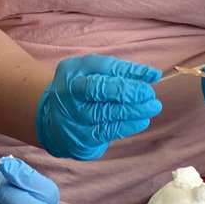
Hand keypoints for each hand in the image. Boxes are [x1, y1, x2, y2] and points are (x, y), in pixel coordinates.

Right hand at [35, 55, 161, 159]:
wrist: (52, 121)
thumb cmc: (82, 94)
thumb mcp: (94, 75)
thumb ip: (122, 73)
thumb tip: (153, 75)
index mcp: (73, 70)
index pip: (103, 66)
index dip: (130, 71)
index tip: (152, 75)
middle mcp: (68, 91)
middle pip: (98, 89)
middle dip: (128, 90)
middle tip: (149, 93)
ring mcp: (72, 115)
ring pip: (105, 112)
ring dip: (133, 110)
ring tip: (152, 107)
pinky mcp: (80, 137)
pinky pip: (106, 130)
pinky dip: (127, 125)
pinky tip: (142, 121)